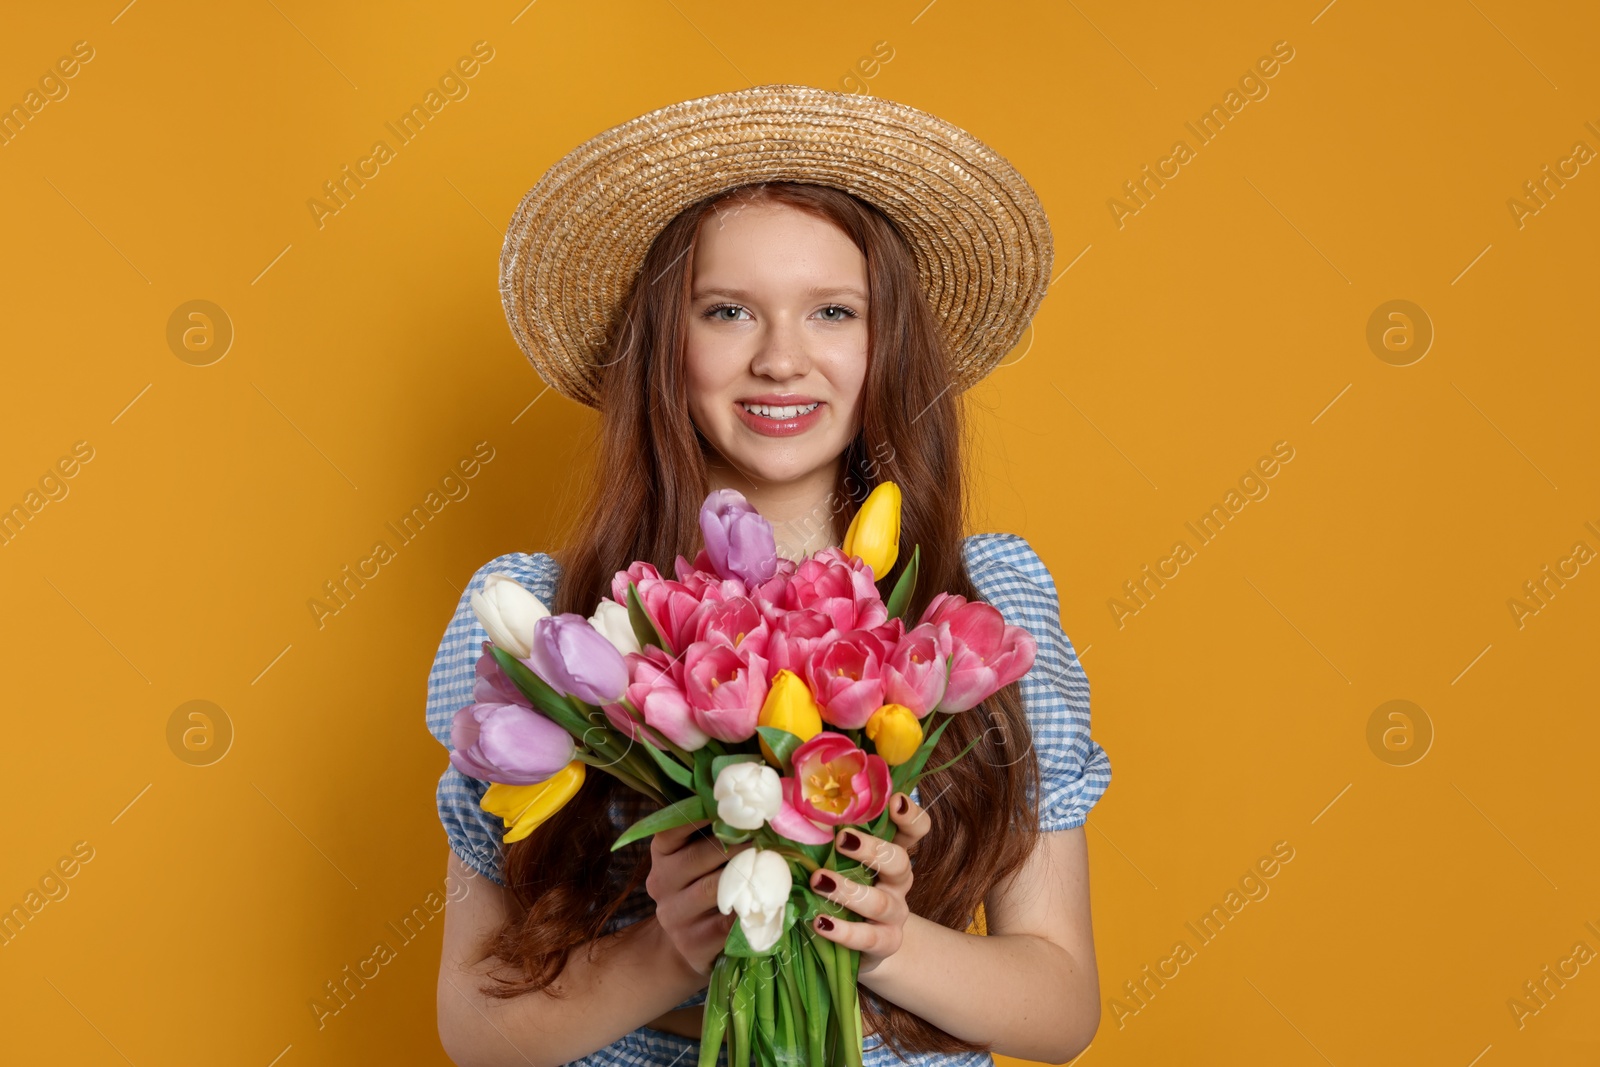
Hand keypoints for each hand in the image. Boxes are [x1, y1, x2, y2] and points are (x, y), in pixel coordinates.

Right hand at [647, 818, 752, 979]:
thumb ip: (715, 833)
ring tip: (772, 862)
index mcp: (662, 854)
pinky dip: (749, 909)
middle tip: (766, 831)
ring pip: (714, 888)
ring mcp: (674, 915)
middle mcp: (661, 882)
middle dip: (737, 842)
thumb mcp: (697, 858)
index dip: (700, 815)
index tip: (731, 804)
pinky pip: (726, 921)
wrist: (686, 943)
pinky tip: (768, 899)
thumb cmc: (701, 886)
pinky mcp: (692, 942)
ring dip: (746, 874)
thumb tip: (755, 802)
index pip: (672, 829)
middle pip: (699, 855)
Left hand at [808, 791, 930, 974]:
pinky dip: (844, 931)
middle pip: (899, 861)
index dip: (910, 816)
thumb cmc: (848, 890)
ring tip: (819, 881)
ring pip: (880, 901)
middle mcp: (899, 881)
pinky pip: (868, 937)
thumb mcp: (844, 863)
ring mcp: (895, 913)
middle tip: (843, 840)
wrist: (865, 945)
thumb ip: (828, 839)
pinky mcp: (886, 942)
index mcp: (893, 854)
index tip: (895, 801)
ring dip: (849, 891)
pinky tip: (821, 923)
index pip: (914, 830)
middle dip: (871, 850)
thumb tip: (787, 809)